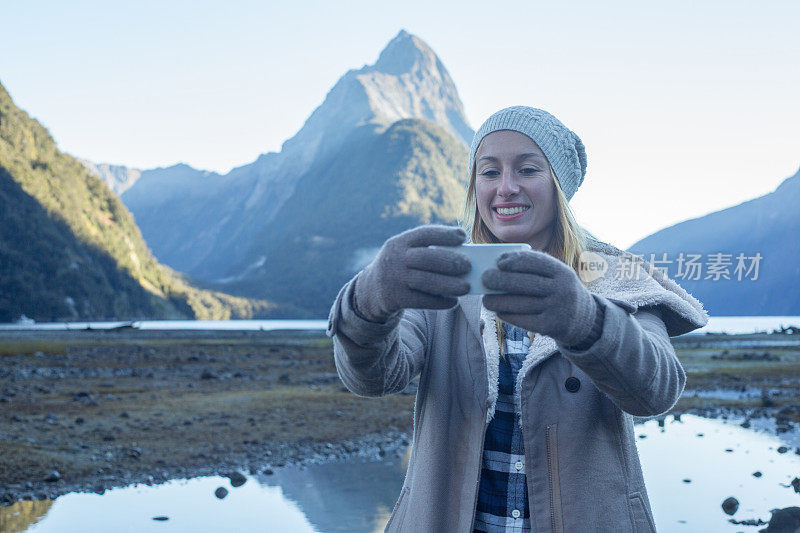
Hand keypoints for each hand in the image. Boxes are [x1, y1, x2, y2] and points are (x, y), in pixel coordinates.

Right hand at [354, 225, 470, 321]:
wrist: (371, 290)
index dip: (445, 234)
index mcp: (400, 242)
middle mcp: (394, 258)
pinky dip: (439, 302)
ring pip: (424, 281)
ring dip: (448, 284)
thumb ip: (428, 252)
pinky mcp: (394, 298)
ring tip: (466, 287)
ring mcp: (393, 279)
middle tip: (468, 266)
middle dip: (450, 261)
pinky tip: (453, 302)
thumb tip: (464, 258)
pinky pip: (421, 301)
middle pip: (425, 258)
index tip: (463, 236)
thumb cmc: (401, 268)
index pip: (424, 234)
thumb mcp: (406, 254)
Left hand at [481, 250, 598, 345]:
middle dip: (500, 280)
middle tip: (485, 278)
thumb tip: (498, 267)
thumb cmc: (558, 291)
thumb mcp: (555, 276)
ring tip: (486, 300)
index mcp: (562, 272)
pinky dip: (508, 315)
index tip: (498, 262)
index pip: (535, 262)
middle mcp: (562, 289)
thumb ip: (533, 269)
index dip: (515, 260)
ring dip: (498, 301)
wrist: (583, 320)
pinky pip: (523, 320)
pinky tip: (499, 311)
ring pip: (520, 304)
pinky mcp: (551, 326)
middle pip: (524, 283)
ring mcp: (557, 309)